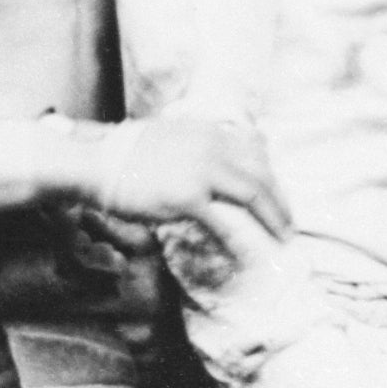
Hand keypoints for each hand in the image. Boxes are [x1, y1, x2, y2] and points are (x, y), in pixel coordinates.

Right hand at [74, 108, 274, 230]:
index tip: (276, 196)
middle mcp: (211, 145)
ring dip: (271, 219)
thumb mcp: (169, 136)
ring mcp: (202, 170)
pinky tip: (247, 257)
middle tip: (288, 223)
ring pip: (252, 195)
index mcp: (208, 130)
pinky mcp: (189, 197)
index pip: (254, 151)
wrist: (97, 162)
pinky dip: (240, 242)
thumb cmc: (125, 154)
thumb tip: (212, 163)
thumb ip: (195, 144)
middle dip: (279, 201)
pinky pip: (224, 223)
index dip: (270, 177)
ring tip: (282, 238)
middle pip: (260, 174)